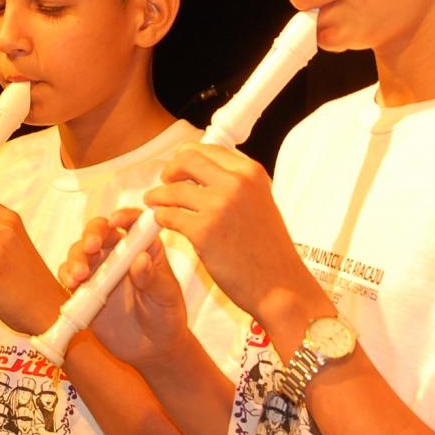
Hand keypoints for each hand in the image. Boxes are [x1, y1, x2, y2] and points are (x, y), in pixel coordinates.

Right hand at [59, 209, 190, 368]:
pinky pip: (69, 274)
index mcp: (143, 246)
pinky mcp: (84, 288)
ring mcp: (99, 269)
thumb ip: (153, 278)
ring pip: (80, 251)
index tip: (117, 221)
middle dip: (92, 234)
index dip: (124, 216)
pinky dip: (66, 275)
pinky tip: (71, 284)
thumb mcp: (166, 297)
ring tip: (80, 276)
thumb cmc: (166, 317)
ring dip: (76, 257)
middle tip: (91, 247)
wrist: (151, 349)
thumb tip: (140, 259)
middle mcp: (118, 252)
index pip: (133, 222)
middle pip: (100, 231)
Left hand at [145, 143, 318, 318]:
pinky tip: (162, 221)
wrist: (279, 285)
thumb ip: (236, 184)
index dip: (188, 156)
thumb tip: (202, 172)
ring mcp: (218, 206)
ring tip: (154, 202)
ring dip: (158, 196)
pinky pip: (168, 215)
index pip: (209, 149)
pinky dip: (161, 217)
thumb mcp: (260, 201)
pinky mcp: (202, 231)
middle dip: (170, 170)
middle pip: (186, 159)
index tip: (180, 167)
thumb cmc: (269, 250)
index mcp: (251, 173)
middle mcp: (235, 183)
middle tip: (165, 180)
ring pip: (172, 189)